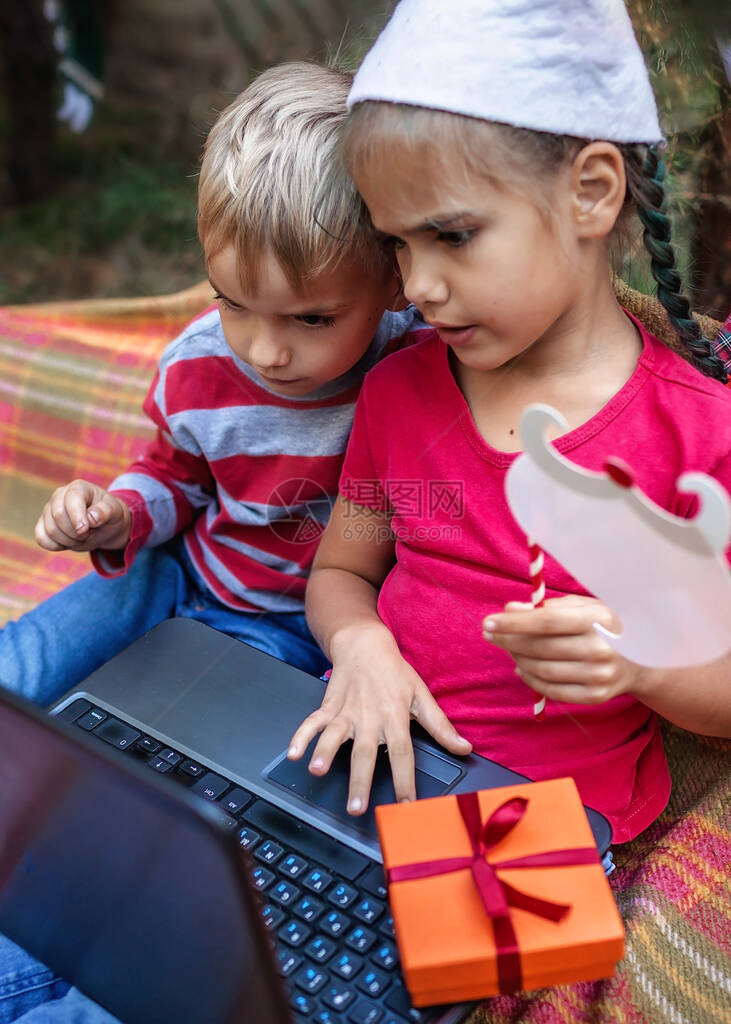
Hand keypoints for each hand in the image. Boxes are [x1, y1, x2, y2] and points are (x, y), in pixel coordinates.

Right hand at [34, 480, 131, 552]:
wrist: (103, 526)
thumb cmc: (109, 515)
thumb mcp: (115, 511)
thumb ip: (105, 511)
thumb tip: (91, 517)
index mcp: (78, 488)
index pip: (71, 499)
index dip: (77, 517)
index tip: (86, 529)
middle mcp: (59, 495)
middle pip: (58, 516)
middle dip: (75, 532)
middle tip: (88, 533)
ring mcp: (48, 509)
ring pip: (50, 530)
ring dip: (69, 540)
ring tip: (82, 536)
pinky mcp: (42, 524)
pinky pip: (41, 538)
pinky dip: (56, 546)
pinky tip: (68, 542)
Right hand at [287, 625, 471, 814]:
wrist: (364, 645)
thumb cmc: (394, 672)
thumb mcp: (422, 695)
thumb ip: (441, 726)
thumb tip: (464, 748)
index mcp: (395, 717)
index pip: (402, 754)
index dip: (405, 780)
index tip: (405, 806)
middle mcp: (370, 717)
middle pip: (365, 752)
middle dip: (359, 780)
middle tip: (356, 806)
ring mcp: (346, 712)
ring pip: (334, 735)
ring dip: (324, 752)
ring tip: (317, 770)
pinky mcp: (329, 706)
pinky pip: (312, 722)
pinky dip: (301, 735)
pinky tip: (294, 753)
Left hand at [483, 595, 644, 704]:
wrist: (642, 660)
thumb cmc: (605, 626)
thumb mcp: (583, 607)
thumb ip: (546, 606)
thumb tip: (509, 609)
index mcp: (598, 620)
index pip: (547, 621)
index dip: (514, 623)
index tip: (488, 622)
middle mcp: (601, 649)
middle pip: (541, 647)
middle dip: (508, 640)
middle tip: (490, 633)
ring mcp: (600, 676)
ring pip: (542, 669)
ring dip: (517, 658)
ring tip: (509, 648)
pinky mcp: (596, 697)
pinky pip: (551, 690)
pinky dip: (530, 679)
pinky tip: (521, 667)